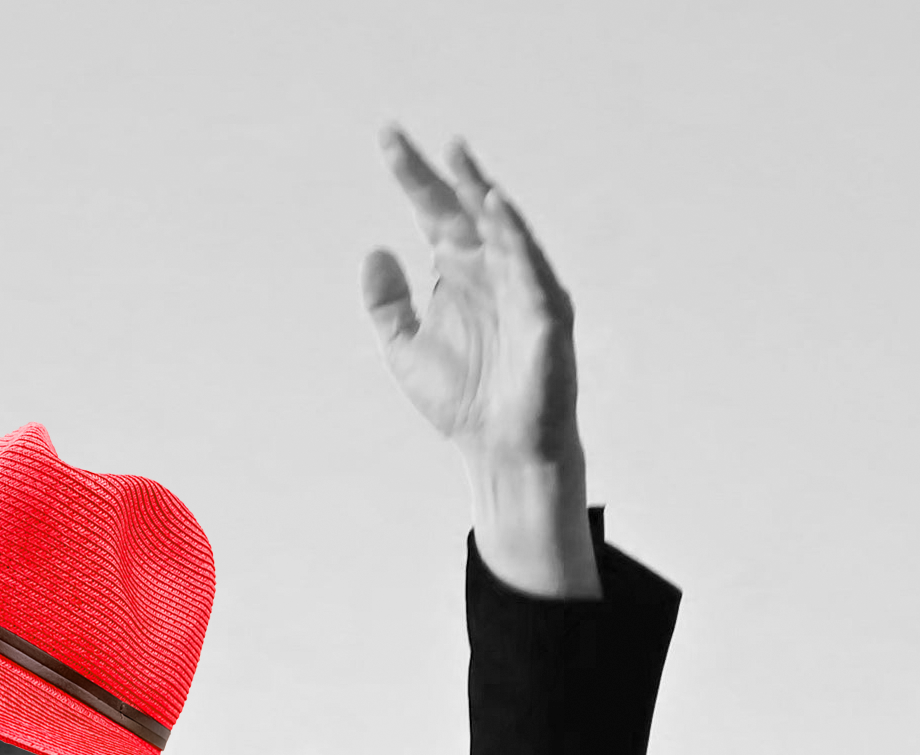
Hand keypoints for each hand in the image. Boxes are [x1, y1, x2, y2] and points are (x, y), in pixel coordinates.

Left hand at [362, 127, 578, 473]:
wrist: (499, 449)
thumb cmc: (462, 400)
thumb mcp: (404, 349)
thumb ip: (387, 303)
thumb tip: (374, 249)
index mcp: (459, 271)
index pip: (433, 210)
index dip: (411, 176)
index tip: (386, 139)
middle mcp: (491, 268)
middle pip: (464, 208)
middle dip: (440, 173)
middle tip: (407, 139)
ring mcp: (521, 285)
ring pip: (500, 227)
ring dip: (478, 191)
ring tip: (455, 155)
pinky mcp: (545, 311)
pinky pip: (528, 265)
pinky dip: (512, 235)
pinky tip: (493, 207)